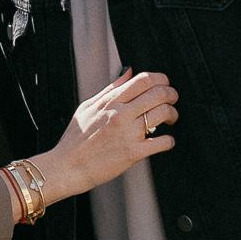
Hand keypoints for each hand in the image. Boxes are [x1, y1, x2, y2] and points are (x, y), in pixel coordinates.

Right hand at [36, 69, 176, 204]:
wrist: (67, 167)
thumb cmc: (75, 139)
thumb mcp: (87, 107)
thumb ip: (110, 89)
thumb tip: (128, 72)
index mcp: (110, 101)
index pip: (143, 80)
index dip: (160, 79)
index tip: (164, 85)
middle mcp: (121, 114)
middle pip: (159, 93)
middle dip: (172, 95)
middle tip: (172, 101)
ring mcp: (128, 133)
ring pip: (163, 114)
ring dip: (172, 115)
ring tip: (169, 120)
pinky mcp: (133, 153)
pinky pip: (163, 142)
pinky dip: (169, 141)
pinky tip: (165, 141)